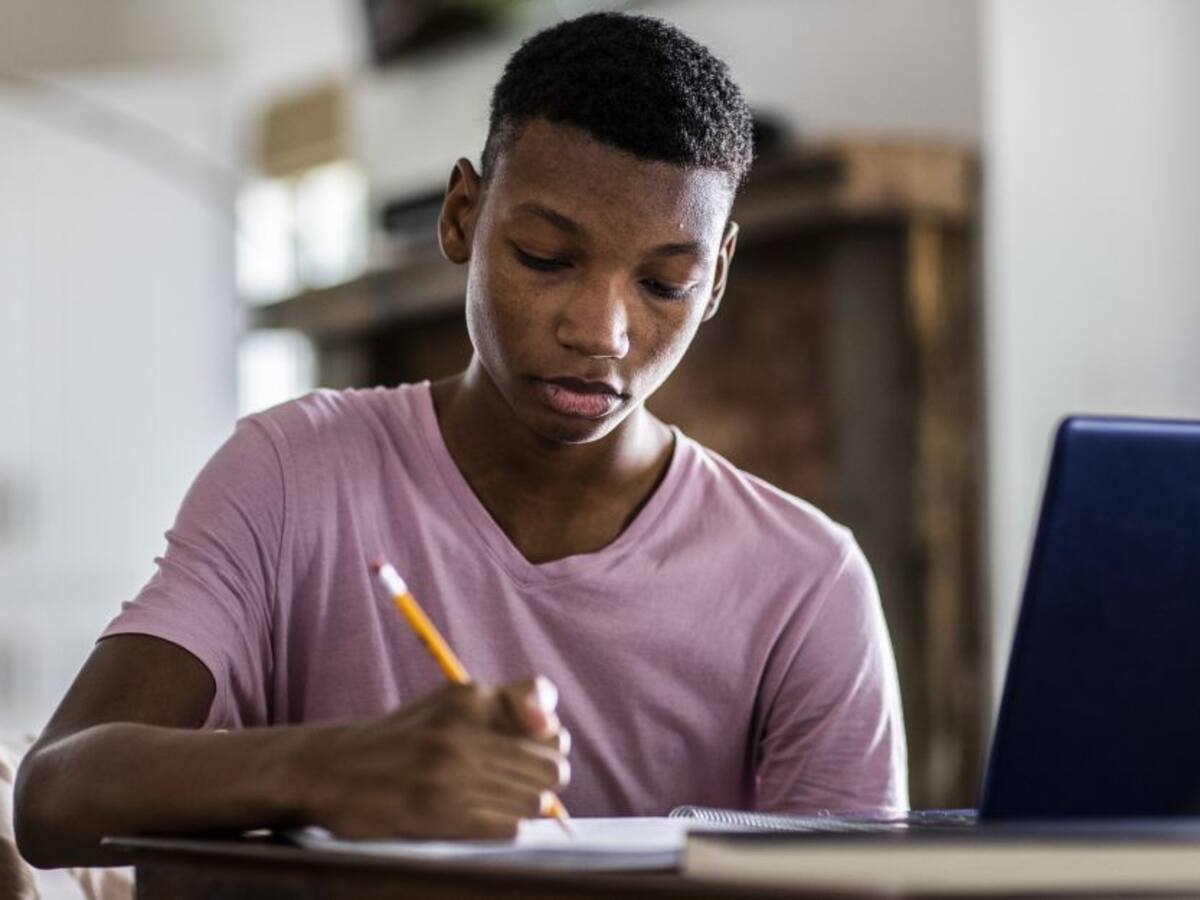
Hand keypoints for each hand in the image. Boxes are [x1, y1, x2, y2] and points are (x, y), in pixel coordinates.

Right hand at [299, 676, 570, 838]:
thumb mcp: (451, 701)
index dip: (548, 732)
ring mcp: (448, 776)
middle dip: (545, 775)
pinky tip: (482, 817)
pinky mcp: (437, 816)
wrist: (333, 769)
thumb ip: (507, 705)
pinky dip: (505, 826)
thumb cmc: (405, 737)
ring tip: (501, 800)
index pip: (543, 709)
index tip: (535, 741)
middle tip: (524, 780)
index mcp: (468, 697)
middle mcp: (460, 732)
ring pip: (535, 801)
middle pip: (551, 765)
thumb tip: (552, 730)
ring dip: (526, 805)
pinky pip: (508, 828)